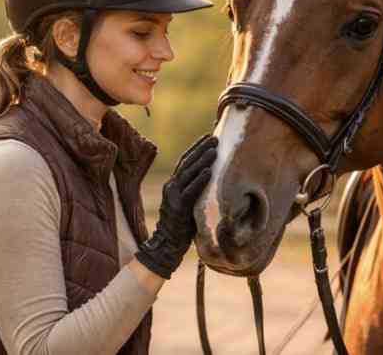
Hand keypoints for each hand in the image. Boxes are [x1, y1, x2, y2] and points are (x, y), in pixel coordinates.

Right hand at [135, 135, 217, 278]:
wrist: (167, 245)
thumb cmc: (182, 226)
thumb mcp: (189, 203)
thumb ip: (195, 191)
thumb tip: (211, 178)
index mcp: (173, 185)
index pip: (185, 161)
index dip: (196, 148)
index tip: (208, 137)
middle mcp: (171, 187)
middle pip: (187, 163)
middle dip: (201, 149)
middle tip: (214, 138)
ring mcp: (173, 196)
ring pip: (188, 173)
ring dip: (202, 160)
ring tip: (215, 150)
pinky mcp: (178, 207)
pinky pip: (190, 191)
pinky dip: (200, 180)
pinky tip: (209, 171)